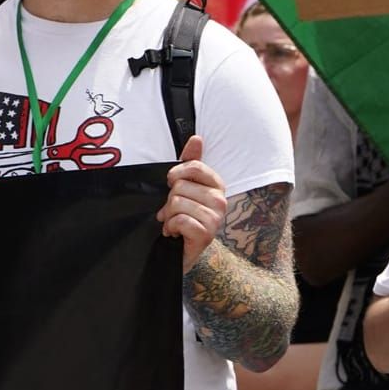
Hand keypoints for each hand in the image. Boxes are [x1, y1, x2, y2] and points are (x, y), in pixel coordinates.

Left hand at [161, 135, 226, 269]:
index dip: (175, 174)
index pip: (194, 166)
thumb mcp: (185, 188)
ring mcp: (216, 218)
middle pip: (180, 186)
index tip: (171, 185)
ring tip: (173, 224)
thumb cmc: (183, 217)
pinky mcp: (207, 234)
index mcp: (217, 186)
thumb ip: (191, 163)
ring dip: (168, 216)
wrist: (180, 251)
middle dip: (168, 201)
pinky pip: (179, 220)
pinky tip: (174, 233)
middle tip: (172, 212)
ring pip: (177, 203)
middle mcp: (221, 200)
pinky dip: (170, 228)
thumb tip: (197, 138)